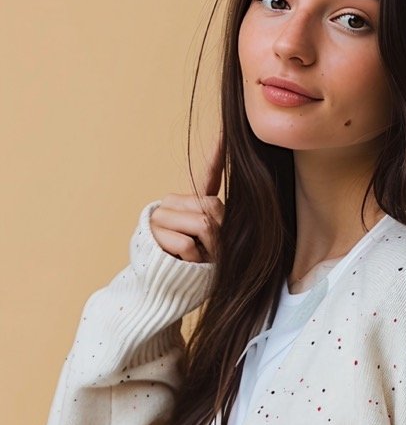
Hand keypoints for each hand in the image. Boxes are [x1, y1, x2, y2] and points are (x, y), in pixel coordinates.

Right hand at [149, 136, 224, 262]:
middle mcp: (172, 203)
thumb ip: (221, 225)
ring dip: (208, 249)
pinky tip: (184, 263)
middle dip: (219, 235)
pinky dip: (193, 259)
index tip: (227, 134)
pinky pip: (188, 243)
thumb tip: (232, 214)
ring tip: (197, 258)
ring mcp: (161, 216)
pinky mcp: (154, 232)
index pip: (208, 175)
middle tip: (208, 252)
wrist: (163, 290)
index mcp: (189, 203)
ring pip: (203, 225)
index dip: (218, 155)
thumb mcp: (213, 244)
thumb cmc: (194, 269)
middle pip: (213, 207)